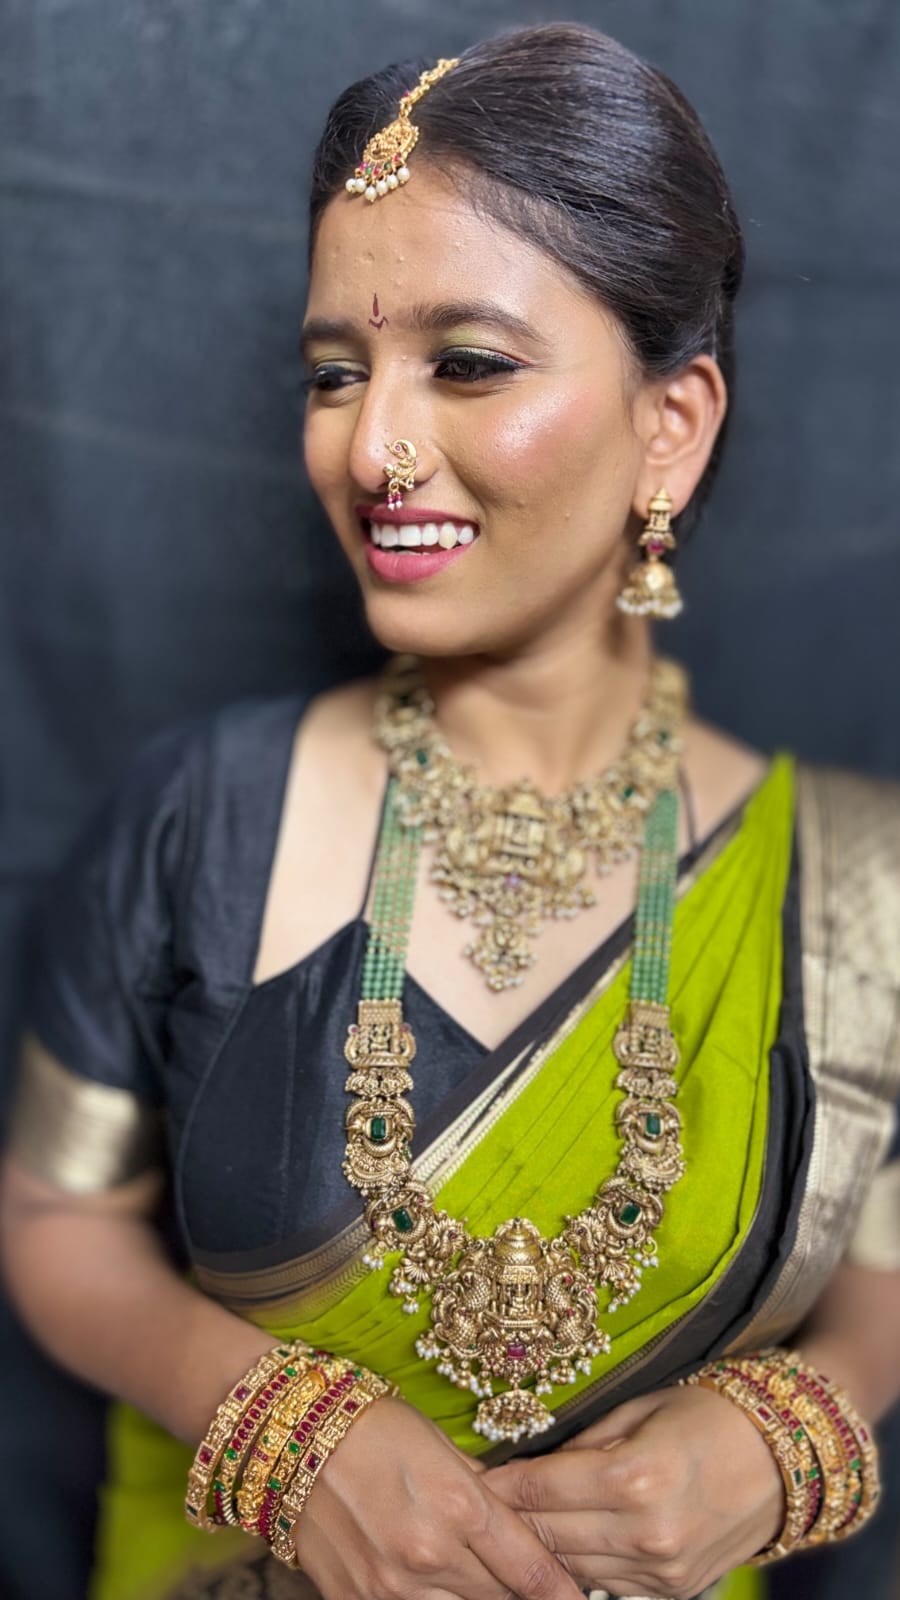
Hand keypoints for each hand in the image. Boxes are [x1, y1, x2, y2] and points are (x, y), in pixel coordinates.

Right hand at [294, 1394, 586, 1599]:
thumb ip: (485, 1495)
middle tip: (518, 1578)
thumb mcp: (443, 1448)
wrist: (293, 1438)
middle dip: (513, 1591)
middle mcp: (429, 1554)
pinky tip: (431, 1585)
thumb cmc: (374, 1428)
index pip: (531, 1571)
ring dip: (473, 1598)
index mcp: (459, 1506)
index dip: (562, 1592)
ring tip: (471, 1577)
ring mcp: (390, 1588)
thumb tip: (524, 1526)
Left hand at [482, 1383, 784, 1597]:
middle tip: (471, 1506)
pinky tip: (556, 1548)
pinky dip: (577, 1567)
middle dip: (507, 1520)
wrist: (782, 1460)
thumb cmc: (708, 1415)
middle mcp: (646, 1532)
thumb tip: (528, 1461)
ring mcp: (661, 1570)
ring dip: (536, 1550)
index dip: (499, 1484)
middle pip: (548, 1534)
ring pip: (570, 1568)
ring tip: (503, 1530)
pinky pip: (605, 1585)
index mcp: (635, 1476)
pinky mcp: (672, 1592)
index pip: (541, 1488)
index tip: (468, 1478)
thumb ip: (584, 1441)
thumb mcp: (641, 1408)